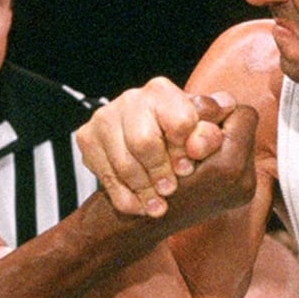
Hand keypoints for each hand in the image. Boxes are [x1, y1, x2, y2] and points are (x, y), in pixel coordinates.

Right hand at [76, 77, 233, 217]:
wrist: (151, 150)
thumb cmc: (183, 140)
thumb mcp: (204, 136)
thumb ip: (210, 134)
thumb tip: (203, 141)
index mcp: (163, 91)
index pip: (178, 121)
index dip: (185, 150)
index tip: (188, 169)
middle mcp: (132, 98)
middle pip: (144, 142)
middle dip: (158, 172)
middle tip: (169, 190)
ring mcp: (106, 117)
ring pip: (123, 163)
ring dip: (143, 190)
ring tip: (158, 206)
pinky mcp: (87, 137)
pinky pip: (104, 175)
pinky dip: (124, 198)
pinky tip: (139, 206)